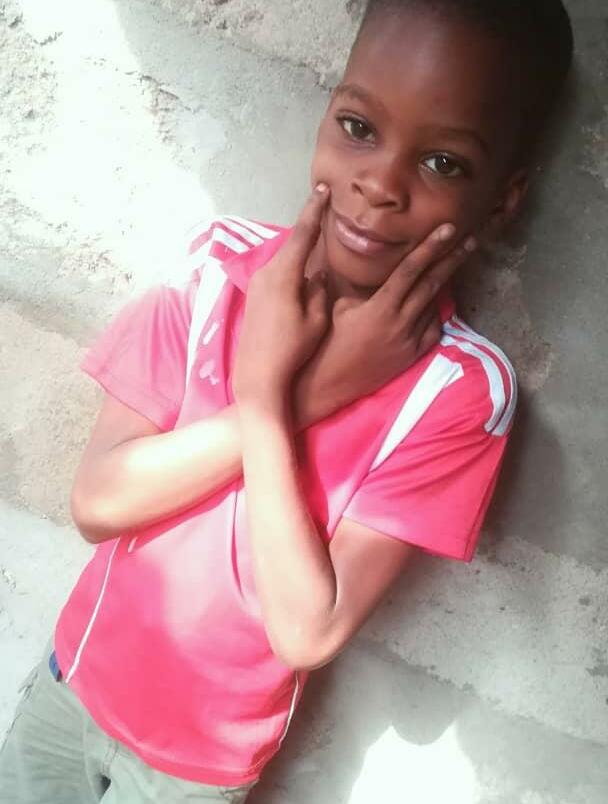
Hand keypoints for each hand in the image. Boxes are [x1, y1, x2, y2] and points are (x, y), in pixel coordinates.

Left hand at [233, 186, 330, 403]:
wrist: (258, 375)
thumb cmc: (292, 350)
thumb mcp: (316, 320)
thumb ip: (319, 290)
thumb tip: (316, 275)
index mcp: (283, 275)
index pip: (302, 234)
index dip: (314, 210)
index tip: (322, 189)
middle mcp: (266, 273)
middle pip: (291, 242)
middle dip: (308, 226)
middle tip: (325, 207)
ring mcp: (257, 284)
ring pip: (284, 257)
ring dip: (300, 247)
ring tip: (318, 238)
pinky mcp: (255, 296)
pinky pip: (277, 270)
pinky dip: (291, 263)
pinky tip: (302, 269)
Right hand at [293, 224, 476, 428]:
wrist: (331, 381)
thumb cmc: (331, 341)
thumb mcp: (343, 306)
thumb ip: (366, 289)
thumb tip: (377, 269)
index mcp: (381, 307)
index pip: (411, 270)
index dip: (430, 247)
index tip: (448, 229)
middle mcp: (400, 322)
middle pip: (432, 284)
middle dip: (452, 260)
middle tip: (470, 240)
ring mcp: (410, 340)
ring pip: (434, 305)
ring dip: (440, 286)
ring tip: (446, 267)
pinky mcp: (413, 355)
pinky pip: (433, 328)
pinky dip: (434, 313)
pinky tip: (431, 304)